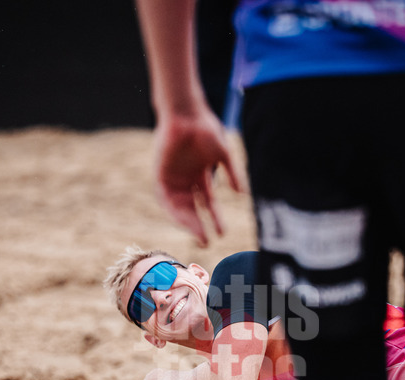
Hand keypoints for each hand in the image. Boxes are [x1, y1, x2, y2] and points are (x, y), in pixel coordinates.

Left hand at [153, 109, 241, 246]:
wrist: (185, 113)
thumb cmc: (205, 128)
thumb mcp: (222, 154)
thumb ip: (232, 173)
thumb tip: (243, 193)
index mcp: (200, 176)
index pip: (208, 203)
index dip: (215, 218)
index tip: (223, 233)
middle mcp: (186, 181)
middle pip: (193, 210)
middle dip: (200, 226)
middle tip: (207, 242)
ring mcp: (173, 179)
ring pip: (180, 208)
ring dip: (187, 222)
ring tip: (198, 235)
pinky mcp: (161, 175)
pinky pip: (165, 199)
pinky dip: (173, 209)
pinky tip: (182, 219)